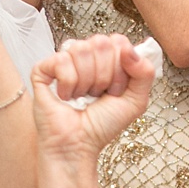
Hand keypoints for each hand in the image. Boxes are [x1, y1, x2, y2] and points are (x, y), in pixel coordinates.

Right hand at [30, 35, 154, 164]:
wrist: (78, 145)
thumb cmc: (102, 125)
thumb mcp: (136, 100)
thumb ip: (145, 71)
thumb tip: (129, 49)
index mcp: (106, 58)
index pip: (118, 41)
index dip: (121, 68)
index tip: (115, 90)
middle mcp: (85, 56)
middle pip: (101, 43)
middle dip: (104, 76)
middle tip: (97, 95)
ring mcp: (63, 61)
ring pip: (81, 49)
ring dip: (86, 82)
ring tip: (81, 97)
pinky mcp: (43, 69)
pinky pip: (61, 60)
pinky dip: (68, 84)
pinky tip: (66, 96)